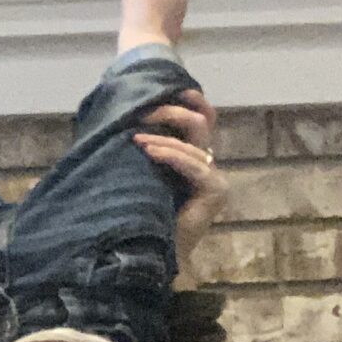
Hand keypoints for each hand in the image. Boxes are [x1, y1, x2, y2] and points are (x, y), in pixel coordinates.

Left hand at [134, 89, 226, 252]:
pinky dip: (172, 156)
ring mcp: (214, 179)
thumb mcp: (141, 172)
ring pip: (193, 145)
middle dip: (171, 114)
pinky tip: (150, 152)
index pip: (201, 120)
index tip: (171, 89)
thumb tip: (126, 119)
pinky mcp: (215, 192)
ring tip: (136, 139)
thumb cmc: (140, 214)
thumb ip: (145, 148)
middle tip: (142, 114)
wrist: (147, 252)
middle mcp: (207, 165)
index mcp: (192, 158)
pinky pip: (195, 166)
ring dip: (162, 138)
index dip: (192, 102)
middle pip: (200, 124)